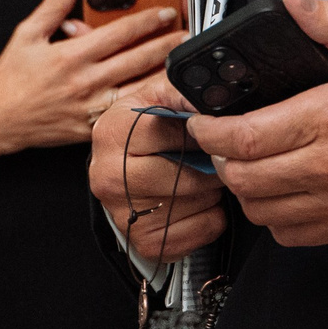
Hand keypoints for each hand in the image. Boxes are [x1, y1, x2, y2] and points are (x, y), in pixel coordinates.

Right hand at [0, 0, 188, 152]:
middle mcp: (84, 82)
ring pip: (137, 88)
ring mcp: (90, 108)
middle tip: (187, 34)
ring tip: (183, 62)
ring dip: (163, 74)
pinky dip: (145, 102)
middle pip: (137, 60)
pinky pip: (124, 113)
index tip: (166, 11)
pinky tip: (162, 94)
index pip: (119, 33)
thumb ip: (53, 4)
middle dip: (166, 44)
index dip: (147, 20)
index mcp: (70, 55)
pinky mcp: (91, 128)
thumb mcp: (26, 33)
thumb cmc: (10, 78)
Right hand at [89, 70, 227, 260]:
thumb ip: (182, 89)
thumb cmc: (144, 135)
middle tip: (214, 160)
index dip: (202, 133)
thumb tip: (219, 86)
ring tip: (201, 180)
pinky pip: (202, 229)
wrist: (119, 176)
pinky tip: (197, 203)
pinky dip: (211, 217)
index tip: (212, 132)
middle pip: (187, 176)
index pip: (175, 132)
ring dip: (212, 192)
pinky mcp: (144, 242)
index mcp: (111, 132)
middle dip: (210, 167)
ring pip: (198, 204)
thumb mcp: (155, 100)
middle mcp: (109, 175)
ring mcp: (124, 214)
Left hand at [190, 0, 327, 245]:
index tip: (200, 119)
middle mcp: (327, 166)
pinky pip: (290, 233)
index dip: (208, 129)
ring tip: (246, 163)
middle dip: (219, 158)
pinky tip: (279, 190)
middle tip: (220, 139)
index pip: (243, 136)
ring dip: (243, 188)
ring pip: (260, 209)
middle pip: (242, 177)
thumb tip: (295, 2)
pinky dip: (273, 216)